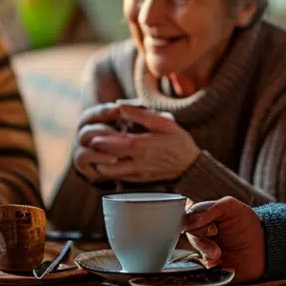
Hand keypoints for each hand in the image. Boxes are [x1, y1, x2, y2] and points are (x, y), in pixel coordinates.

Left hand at [75, 103, 200, 183]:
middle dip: (98, 153)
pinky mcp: (140, 180)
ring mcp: (139, 173)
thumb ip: (139, 114)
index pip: (115, 145)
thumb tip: (119, 105)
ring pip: (112, 173)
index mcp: (143, 145)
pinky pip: (120, 178)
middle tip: (94, 143)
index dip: (102, 140)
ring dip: (103, 163)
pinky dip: (112, 170)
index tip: (95, 134)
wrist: (191, 165)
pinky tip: (112, 160)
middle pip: (109, 161)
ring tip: (101, 153)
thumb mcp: (163, 122)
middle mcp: (138, 162)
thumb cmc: (178, 140)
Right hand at [182, 197, 265, 281]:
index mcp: (203, 214)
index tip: (204, 224)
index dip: (191, 219)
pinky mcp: (207, 265)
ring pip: (191, 249)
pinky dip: (206, 263)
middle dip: (200, 237)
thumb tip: (191, 220)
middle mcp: (200, 231)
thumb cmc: (248, 226)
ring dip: (204, 250)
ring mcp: (203, 248)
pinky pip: (197, 265)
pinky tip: (217, 263)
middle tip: (215, 236)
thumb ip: (210, 207)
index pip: (186, 214)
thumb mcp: (231, 207)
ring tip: (218, 253)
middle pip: (187, 232)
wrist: (263, 249)